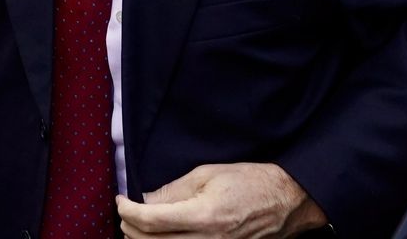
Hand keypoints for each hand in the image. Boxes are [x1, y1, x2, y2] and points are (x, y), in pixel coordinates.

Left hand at [117, 162, 327, 238]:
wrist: (285, 202)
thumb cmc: (248, 181)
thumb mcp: (207, 174)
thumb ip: (173, 190)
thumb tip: (145, 201)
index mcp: (204, 216)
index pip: (151, 221)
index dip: (128, 212)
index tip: (120, 200)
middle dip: (131, 229)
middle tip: (125, 213)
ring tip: (136, 227)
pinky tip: (159, 237)